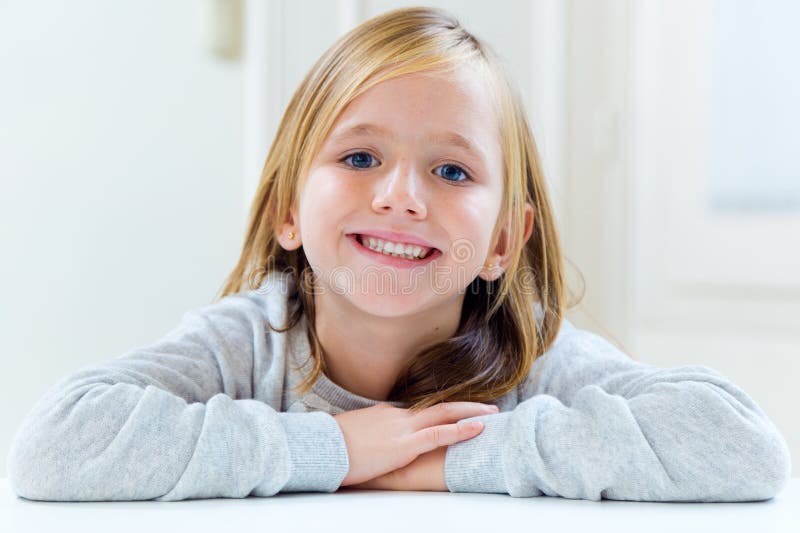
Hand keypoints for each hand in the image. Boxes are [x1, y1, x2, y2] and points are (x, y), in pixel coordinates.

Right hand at [334, 402, 496, 486]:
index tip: (458, 412)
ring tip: (492, 414)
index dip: (442, 412)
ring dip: (470, 413)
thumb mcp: (351, 436)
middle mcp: (397, 416)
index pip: (419, 411)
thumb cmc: (330, 447)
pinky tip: (478, 428)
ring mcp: (402, 429)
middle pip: (438, 406)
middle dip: (465, 406)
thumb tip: (368, 443)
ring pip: (444, 414)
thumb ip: (367, 436)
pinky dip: (461, 430)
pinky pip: (439, 434)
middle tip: (488, 406)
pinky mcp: (404, 445)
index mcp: (384, 414)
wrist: (320, 448)